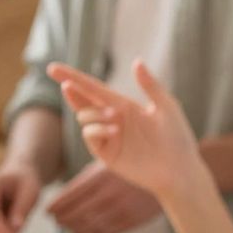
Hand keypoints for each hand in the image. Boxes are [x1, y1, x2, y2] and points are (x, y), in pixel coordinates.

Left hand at [44, 162, 162, 232]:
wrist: (171, 167)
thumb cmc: (135, 159)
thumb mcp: (111, 162)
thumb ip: (89, 177)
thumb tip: (66, 195)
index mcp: (101, 177)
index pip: (71, 196)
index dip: (57, 206)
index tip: (48, 211)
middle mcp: (110, 195)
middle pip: (77, 213)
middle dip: (63, 218)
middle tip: (54, 220)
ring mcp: (122, 210)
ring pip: (90, 226)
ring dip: (75, 228)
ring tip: (68, 226)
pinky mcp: (133, 221)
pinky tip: (88, 231)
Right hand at [47, 60, 201, 203]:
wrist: (180, 170)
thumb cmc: (178, 138)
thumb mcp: (167, 107)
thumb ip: (150, 85)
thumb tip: (136, 61)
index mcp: (123, 105)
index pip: (92, 88)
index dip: (72, 77)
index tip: (52, 68)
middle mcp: (111, 119)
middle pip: (82, 101)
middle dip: (71, 91)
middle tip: (66, 86)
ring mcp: (107, 137)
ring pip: (84, 118)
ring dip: (92, 113)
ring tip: (113, 116)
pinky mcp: (106, 154)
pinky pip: (90, 137)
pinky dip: (96, 130)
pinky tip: (114, 129)